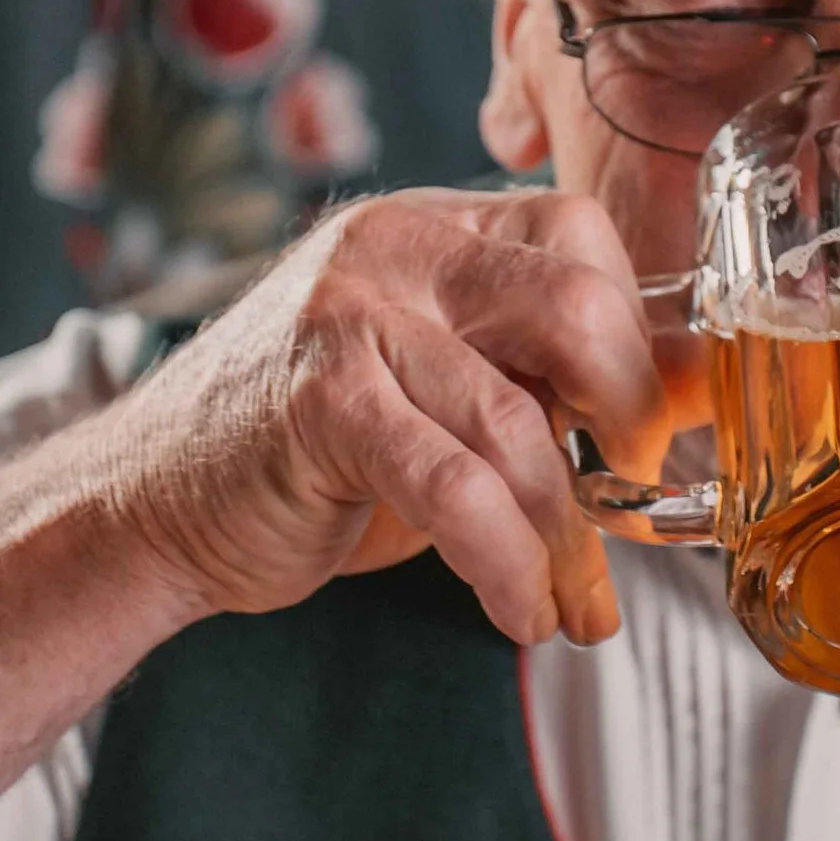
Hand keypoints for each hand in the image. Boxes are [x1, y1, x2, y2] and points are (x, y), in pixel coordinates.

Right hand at [98, 189, 669, 648]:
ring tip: (571, 604)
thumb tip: (688, 404)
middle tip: (626, 497)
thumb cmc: (310, 455)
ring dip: (566, 537)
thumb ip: (542, 379)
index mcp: (432, 228)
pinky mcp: (319, 404)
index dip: (634, 339)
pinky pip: (457, 490)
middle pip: (575, 304)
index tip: (644, 431)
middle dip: (625, 417)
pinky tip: (519, 612)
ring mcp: (349, 318)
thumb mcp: (441, 390)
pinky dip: (507, 564)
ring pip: (517, 422)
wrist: (151, 506)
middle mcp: (393, 250)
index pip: (579, 237)